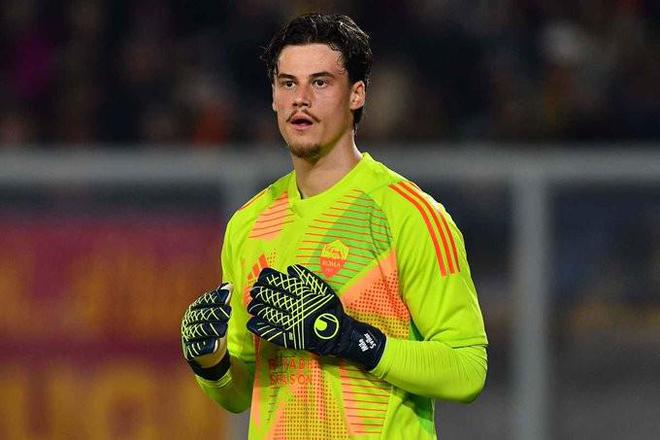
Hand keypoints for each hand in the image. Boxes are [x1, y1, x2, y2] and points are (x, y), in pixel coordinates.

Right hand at [181, 283, 231, 371]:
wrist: (208, 352)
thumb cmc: (214, 328)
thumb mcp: (220, 314)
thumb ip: (223, 300)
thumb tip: (229, 285)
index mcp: (195, 309)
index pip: (204, 302)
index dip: (216, 299)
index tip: (227, 296)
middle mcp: (189, 321)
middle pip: (201, 315)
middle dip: (215, 313)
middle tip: (228, 313)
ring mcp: (188, 335)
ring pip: (199, 331)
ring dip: (211, 329)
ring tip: (223, 329)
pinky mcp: (191, 351)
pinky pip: (197, 348)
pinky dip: (206, 346)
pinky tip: (214, 345)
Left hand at [246, 265, 385, 369]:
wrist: (336, 333)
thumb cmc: (330, 309)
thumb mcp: (322, 289)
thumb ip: (306, 278)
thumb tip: (290, 270)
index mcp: (302, 294)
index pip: (281, 284)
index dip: (268, 280)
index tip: (261, 278)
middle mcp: (295, 307)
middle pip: (272, 298)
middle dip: (260, 293)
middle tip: (253, 291)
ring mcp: (290, 323)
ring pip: (269, 314)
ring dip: (258, 309)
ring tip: (251, 305)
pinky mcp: (289, 337)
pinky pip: (272, 332)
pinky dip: (260, 327)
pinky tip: (252, 323)